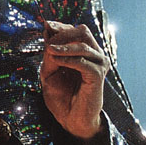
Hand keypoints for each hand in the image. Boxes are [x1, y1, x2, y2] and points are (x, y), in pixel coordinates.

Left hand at [40, 20, 109, 139]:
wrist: (71, 119)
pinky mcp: (98, 76)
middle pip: (82, 31)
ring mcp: (98, 64)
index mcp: (84, 51)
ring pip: (83, 44)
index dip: (61, 26)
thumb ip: (49, 54)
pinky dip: (68, 59)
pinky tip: (55, 60)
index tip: (46, 25)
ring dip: (64, 45)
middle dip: (63, 34)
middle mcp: (94, 55)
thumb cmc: (61, 97)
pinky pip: (83, 62)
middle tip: (47, 43)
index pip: (75, 30)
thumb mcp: (49, 72)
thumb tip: (47, 30)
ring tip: (49, 50)